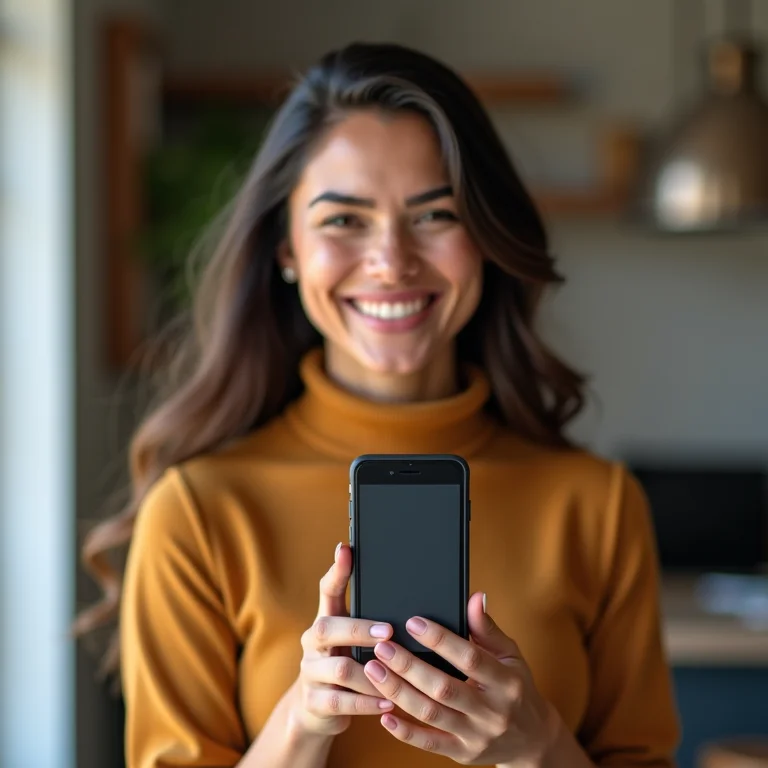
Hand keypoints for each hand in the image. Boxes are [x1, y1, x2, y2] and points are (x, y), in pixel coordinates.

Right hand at [290, 543, 394, 736]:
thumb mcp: (354, 641)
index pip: (327, 590)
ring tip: (398, 675)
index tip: (346, 549)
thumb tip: (411, 596)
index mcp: (326, 620)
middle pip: (327, 628)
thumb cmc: (348, 664)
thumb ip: (373, 621)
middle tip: (389, 631)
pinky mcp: (314, 703)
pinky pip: (341, 703)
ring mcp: (310, 673)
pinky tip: (389, 702)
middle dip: (359, 629)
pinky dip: (368, 703)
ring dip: (372, 674)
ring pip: (339, 670)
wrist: (317, 710)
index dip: (337, 570)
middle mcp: (313, 643)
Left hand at [362, 592, 559, 765]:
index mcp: (505, 682)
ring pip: (431, 714)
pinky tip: (384, 714)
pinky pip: (429, 744)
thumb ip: (487, 628)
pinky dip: (405, 731)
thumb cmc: (516, 687)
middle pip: (444, 687)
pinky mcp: (463, 754)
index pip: (470, 658)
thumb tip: (474, 597)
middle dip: (409, 666)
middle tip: (382, 646)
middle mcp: (492, 711)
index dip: (440, 640)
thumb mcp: (510, 655)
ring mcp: (476, 736)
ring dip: (399, 692)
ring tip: (374, 670)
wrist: (533, 739)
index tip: (413, 622)